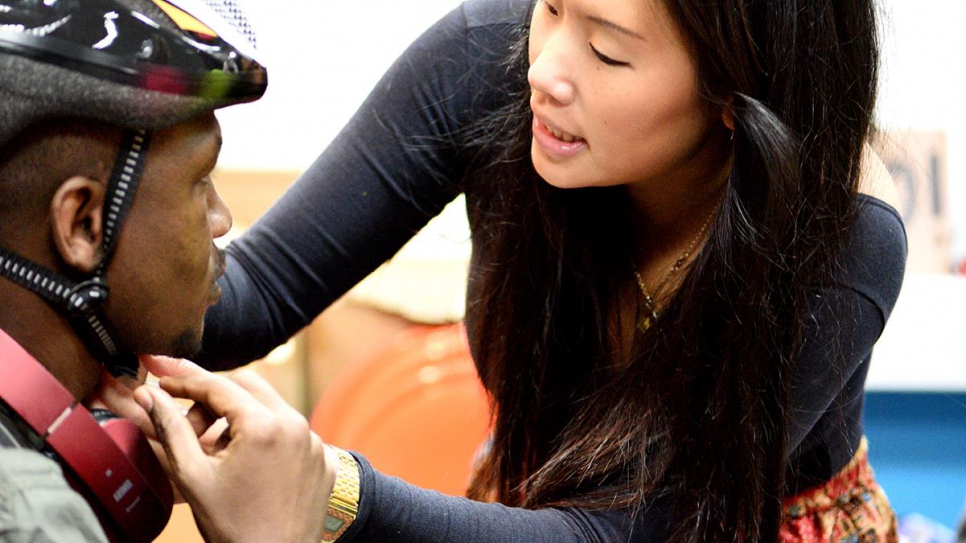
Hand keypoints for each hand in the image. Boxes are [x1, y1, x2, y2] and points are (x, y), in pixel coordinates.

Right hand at [134, 362, 335, 542]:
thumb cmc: (232, 527)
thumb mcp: (193, 475)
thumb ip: (170, 428)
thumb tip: (148, 394)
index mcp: (264, 425)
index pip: (218, 385)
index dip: (185, 380)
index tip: (163, 378)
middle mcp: (296, 425)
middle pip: (248, 386)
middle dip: (213, 395)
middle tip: (186, 417)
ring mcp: (314, 441)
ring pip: (271, 407)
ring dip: (240, 416)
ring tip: (215, 448)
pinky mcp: (324, 458)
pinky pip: (292, 432)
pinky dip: (267, 436)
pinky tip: (246, 463)